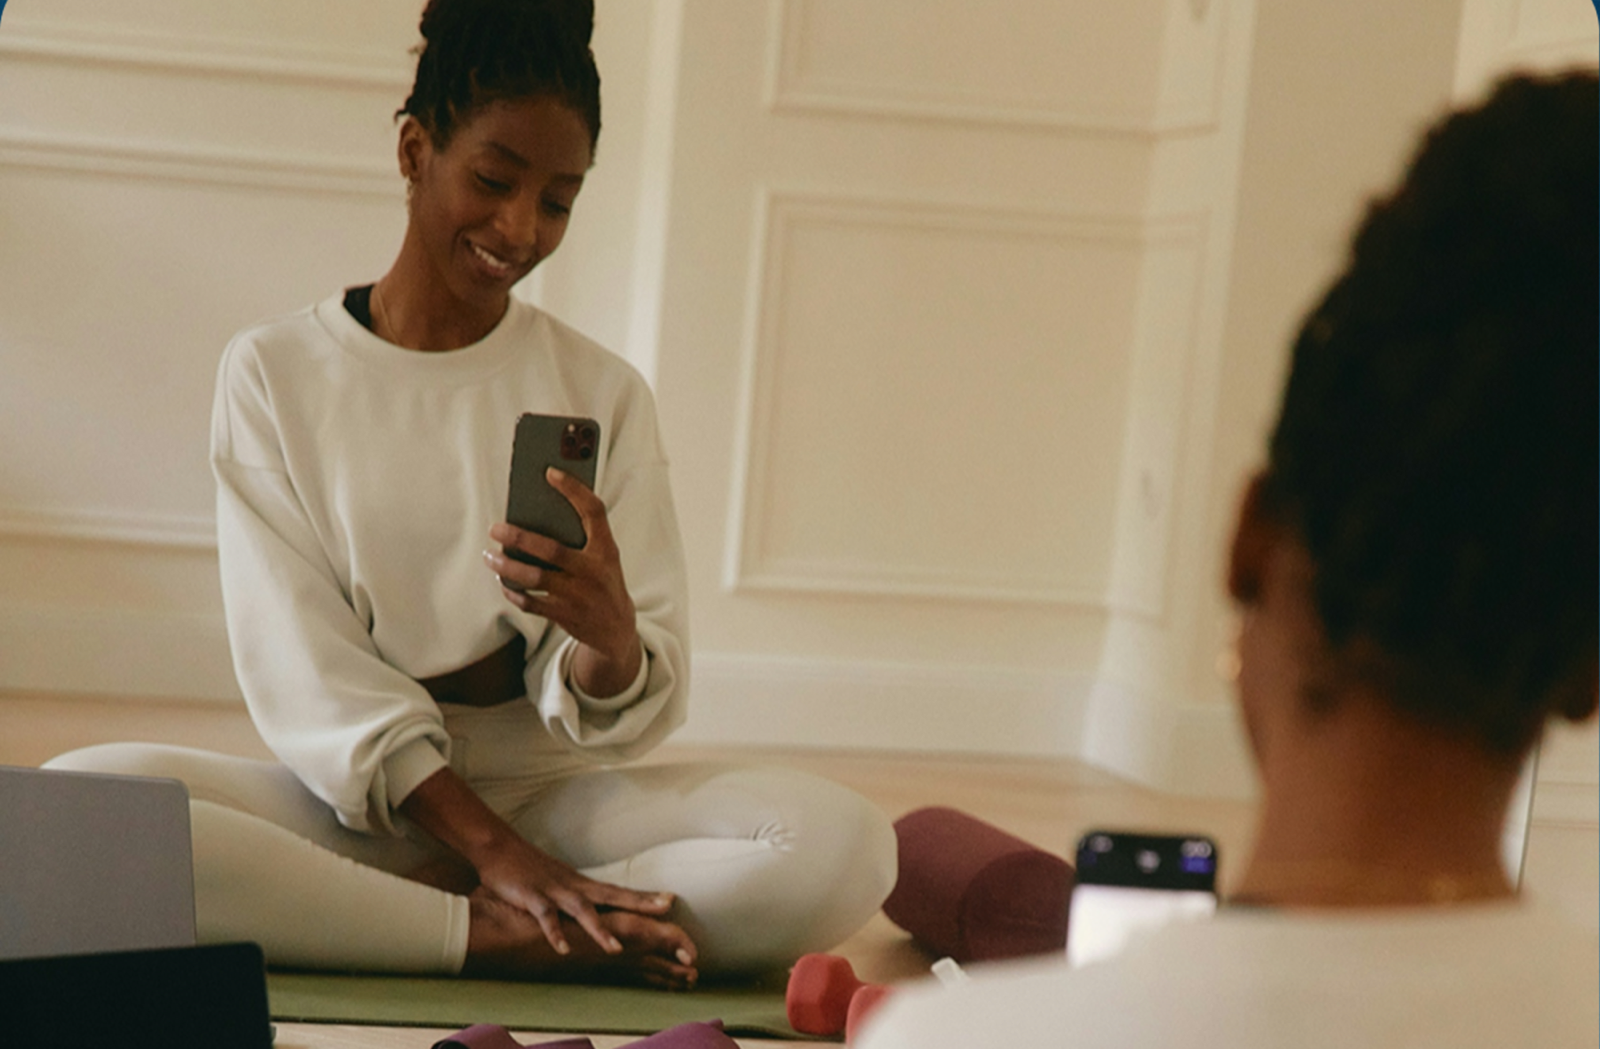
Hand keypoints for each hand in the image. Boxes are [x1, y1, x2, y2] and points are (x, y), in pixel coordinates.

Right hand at [399, 768, 679, 957]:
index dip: (644, 897)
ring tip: (616, 949)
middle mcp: (574, 886)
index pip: (619, 891)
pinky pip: (546, 918)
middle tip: (666, 911)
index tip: (672, 900)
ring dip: (599, 930)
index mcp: (582, 884)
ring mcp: (554, 892)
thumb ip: (580, 894)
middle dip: (639, 905)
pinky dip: (555, 934)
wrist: (498, 848)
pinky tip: (563, 950)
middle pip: (613, 896)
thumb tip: (599, 904)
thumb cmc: (529, 868)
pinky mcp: (532, 898)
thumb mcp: (561, 880)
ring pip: (582, 911)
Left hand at [484, 468, 643, 695]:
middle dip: (520, 538)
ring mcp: (579, 596)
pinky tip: (503, 582)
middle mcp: (594, 571)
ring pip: (535, 579)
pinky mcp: (565, 616)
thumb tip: (536, 515)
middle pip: (552, 550)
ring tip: (490, 556)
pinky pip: (531, 603)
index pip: (594, 512)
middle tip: (496, 528)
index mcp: (607, 549)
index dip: (574, 490)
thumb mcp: (605, 557)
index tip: (551, 472)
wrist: (616, 629)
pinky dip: (513, 592)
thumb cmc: (603, 581)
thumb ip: (582, 537)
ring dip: (507, 567)